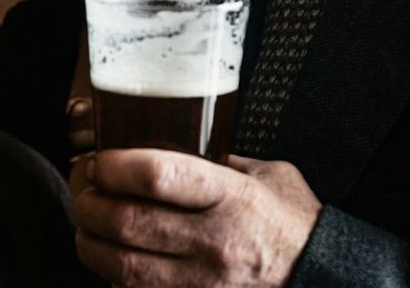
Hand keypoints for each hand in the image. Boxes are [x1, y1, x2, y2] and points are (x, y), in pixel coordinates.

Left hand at [75, 149, 321, 286]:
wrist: (324, 279)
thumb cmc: (292, 223)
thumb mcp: (266, 174)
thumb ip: (219, 157)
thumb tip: (170, 136)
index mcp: (231, 197)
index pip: (157, 176)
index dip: (115, 165)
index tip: (100, 161)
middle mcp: (213, 243)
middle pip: (127, 222)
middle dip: (90, 204)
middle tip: (85, 192)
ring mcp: (203, 284)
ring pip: (121, 266)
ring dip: (90, 244)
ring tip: (88, 227)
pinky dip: (114, 279)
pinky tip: (113, 262)